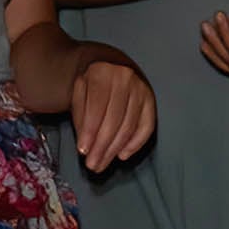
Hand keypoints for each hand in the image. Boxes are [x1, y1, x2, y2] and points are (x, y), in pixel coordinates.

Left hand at [69, 48, 156, 170]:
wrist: (108, 64)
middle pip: (114, 120)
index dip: (90, 132)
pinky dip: (135, 143)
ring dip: (115, 149)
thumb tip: (86, 145)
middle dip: (102, 146)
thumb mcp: (78, 91)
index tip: (83, 151)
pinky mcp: (151, 100)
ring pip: (129, 126)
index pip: (97, 108)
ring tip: (102, 163)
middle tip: (93, 164)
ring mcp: (141, 89)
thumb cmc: (89, 82)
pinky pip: (147, 126)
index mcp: (103, 72)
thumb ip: (80, 115)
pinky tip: (122, 154)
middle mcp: (125, 79)